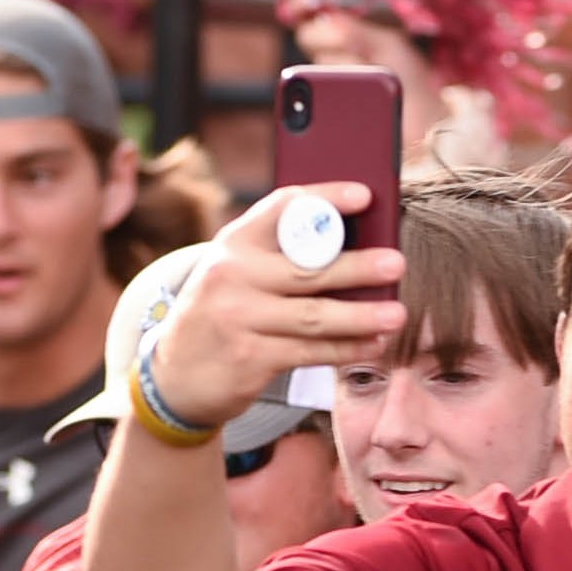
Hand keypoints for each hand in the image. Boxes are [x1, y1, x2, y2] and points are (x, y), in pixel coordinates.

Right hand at [144, 185, 406, 437]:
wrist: (174, 375)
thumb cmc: (222, 312)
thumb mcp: (235, 272)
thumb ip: (280, 257)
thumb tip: (359, 247)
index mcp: (234, 243)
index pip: (282, 208)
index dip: (326, 199)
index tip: (365, 196)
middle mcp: (232, 276)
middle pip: (306, 268)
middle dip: (357, 266)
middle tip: (397, 263)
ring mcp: (239, 319)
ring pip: (314, 316)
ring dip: (362, 316)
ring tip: (397, 314)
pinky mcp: (250, 359)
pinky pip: (310, 352)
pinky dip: (346, 349)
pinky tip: (372, 344)